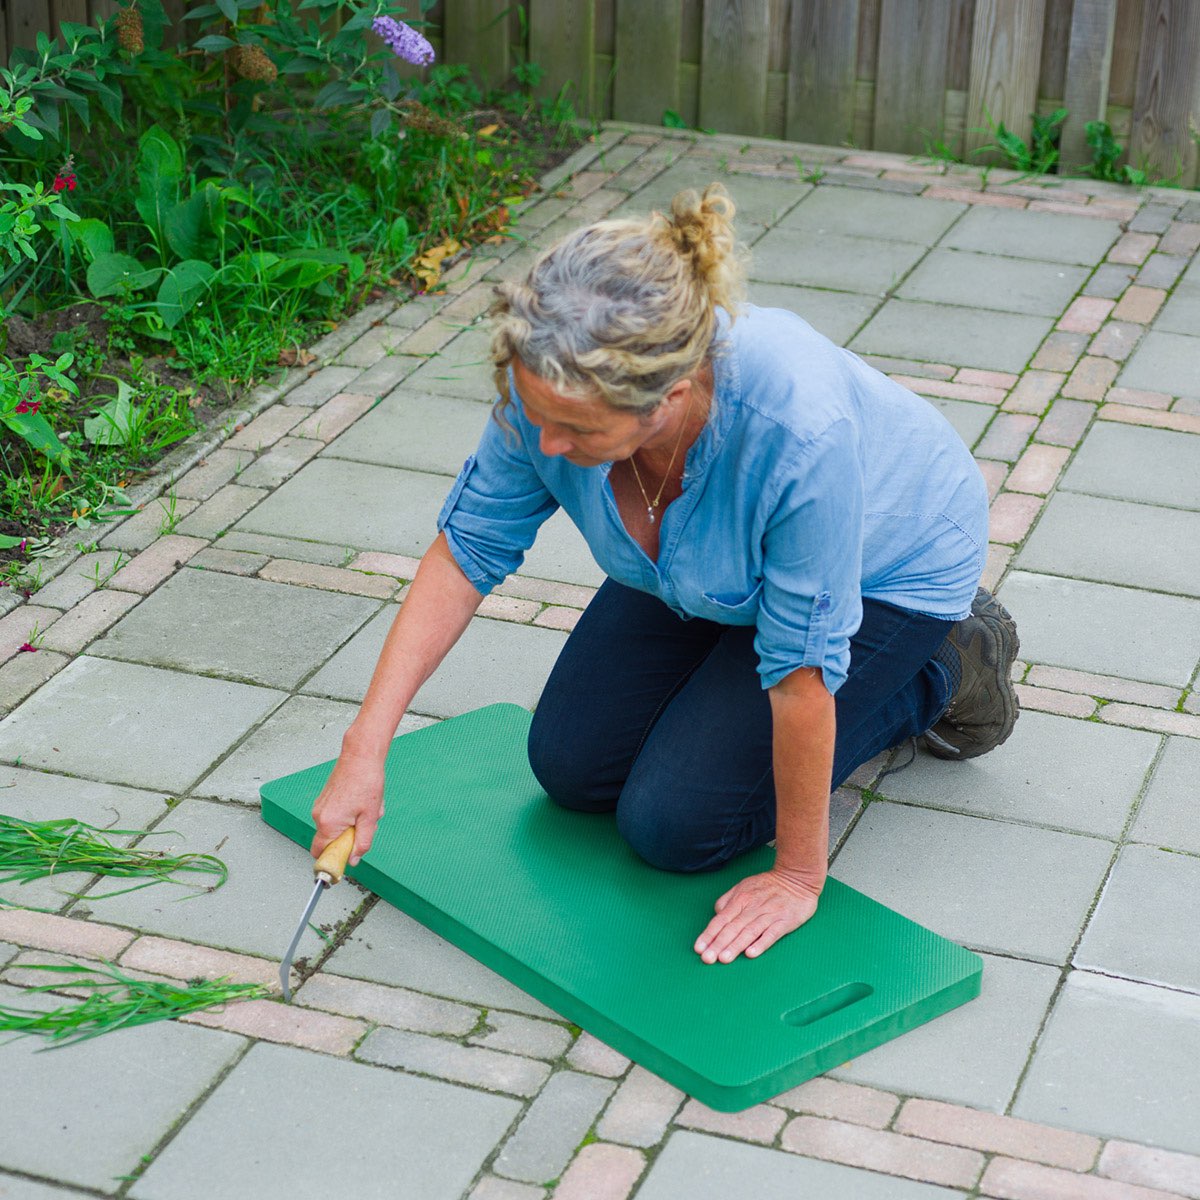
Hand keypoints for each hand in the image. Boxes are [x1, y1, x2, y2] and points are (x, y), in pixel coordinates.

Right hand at [310, 750, 385, 866]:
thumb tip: (354, 860)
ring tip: (365, 810)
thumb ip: (362, 842)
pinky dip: (348, 816)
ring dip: (351, 826)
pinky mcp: (324, 800)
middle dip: (348, 839)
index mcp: (328, 823)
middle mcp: (319, 816)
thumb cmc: (366, 781)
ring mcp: (320, 807)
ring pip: (334, 828)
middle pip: (329, 842)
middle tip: (364, 826)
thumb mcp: (370, 817)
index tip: (343, 862)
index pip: (320, 854)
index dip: (332, 861)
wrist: (361, 756)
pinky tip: (360, 803)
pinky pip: (334, 817)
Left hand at [693, 868, 821, 963]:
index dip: (709, 934)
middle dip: (718, 944)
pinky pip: (771, 934)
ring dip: (735, 946)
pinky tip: (751, 953)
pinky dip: (761, 943)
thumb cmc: (767, 886)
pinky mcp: (785, 921)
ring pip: (749, 932)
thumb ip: (728, 901)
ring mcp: (769, 915)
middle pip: (732, 928)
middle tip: (707, 959)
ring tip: (724, 959)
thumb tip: (716, 915)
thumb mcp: (743, 886)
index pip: (721, 919)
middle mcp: (752, 907)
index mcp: (740, 899)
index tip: (699, 948)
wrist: (797, 878)